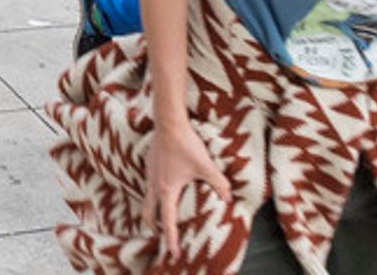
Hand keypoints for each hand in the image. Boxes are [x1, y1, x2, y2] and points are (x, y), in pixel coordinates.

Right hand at [141, 121, 231, 260]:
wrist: (169, 122)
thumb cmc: (186, 144)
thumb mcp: (205, 166)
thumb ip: (219, 183)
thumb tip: (229, 197)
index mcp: (166, 190)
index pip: (167, 222)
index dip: (171, 240)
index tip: (174, 253)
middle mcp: (154, 185)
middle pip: (148, 213)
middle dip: (153, 227)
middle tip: (161, 235)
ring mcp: (149, 173)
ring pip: (147, 198)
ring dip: (153, 209)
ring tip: (162, 213)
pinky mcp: (150, 163)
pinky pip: (149, 183)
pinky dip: (154, 192)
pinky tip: (166, 185)